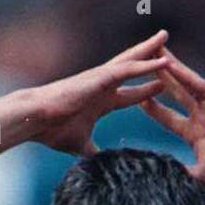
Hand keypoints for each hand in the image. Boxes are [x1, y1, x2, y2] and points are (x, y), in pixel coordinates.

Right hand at [31, 30, 169, 156]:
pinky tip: (163, 61)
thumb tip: (102, 168)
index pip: (131, 95)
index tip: (163, 85)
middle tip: (167, 48)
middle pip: (132, 69)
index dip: (147, 90)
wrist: (37, 119)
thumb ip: (94, 154)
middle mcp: (104, 86)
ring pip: (131, 61)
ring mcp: (102, 79)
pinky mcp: (100, 77)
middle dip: (149, 59)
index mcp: (102, 102)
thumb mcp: (81, 147)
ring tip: (165, 37)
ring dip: (150, 50)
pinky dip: (146, 65)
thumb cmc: (53, 131)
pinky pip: (129, 69)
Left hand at [141, 51, 204, 187]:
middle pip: (172, 93)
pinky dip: (185, 75)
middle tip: (137, 63)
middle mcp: (200, 116)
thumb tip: (158, 182)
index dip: (150, 107)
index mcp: (195, 134)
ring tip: (150, 50)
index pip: (167, 117)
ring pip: (184, 82)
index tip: (132, 97)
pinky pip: (200, 85)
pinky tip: (171, 64)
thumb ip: (181, 175)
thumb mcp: (202, 176)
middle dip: (155, 78)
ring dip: (167, 67)